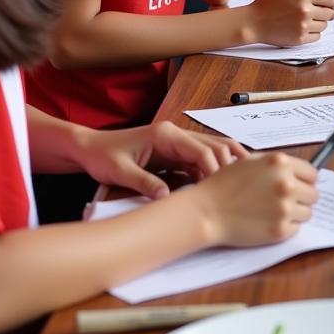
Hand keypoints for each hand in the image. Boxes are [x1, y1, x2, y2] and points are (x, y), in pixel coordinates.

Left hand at [74, 121, 247, 200]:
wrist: (89, 148)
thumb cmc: (102, 156)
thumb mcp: (120, 172)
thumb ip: (145, 183)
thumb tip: (167, 198)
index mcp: (165, 135)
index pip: (201, 150)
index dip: (214, 169)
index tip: (222, 190)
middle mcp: (175, 134)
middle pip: (213, 145)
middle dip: (229, 163)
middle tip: (243, 186)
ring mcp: (176, 142)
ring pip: (211, 150)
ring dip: (226, 164)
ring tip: (243, 182)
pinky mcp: (174, 153)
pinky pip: (200, 160)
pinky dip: (212, 170)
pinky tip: (221, 184)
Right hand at [197, 153, 318, 245]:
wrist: (207, 211)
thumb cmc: (225, 185)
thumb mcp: (252, 162)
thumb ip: (277, 165)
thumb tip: (301, 172)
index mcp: (280, 163)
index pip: (312, 174)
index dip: (305, 181)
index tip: (300, 186)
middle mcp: (286, 184)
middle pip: (313, 195)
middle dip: (301, 198)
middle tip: (284, 202)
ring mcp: (284, 208)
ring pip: (307, 213)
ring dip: (294, 214)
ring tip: (273, 212)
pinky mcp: (280, 230)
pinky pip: (296, 229)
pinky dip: (285, 227)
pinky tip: (267, 222)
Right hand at [247, 0, 333, 45]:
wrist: (252, 23)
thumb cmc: (265, 3)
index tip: (333, 3)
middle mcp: (306, 10)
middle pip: (330, 13)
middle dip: (326, 12)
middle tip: (318, 12)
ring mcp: (304, 26)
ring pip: (324, 25)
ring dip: (319, 22)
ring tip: (306, 20)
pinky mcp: (300, 39)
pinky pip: (317, 36)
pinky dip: (313, 33)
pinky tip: (303, 28)